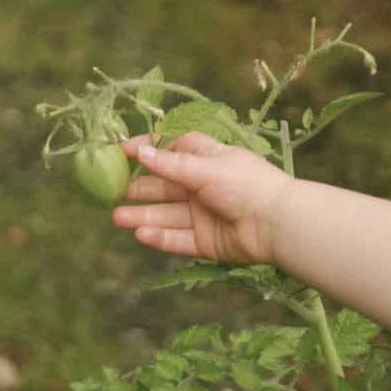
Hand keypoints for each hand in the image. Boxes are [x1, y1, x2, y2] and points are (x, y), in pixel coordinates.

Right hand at [112, 132, 292, 264]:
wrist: (276, 224)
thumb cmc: (245, 184)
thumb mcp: (205, 167)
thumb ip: (170, 164)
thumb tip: (140, 152)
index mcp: (207, 160)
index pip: (172, 149)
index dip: (149, 149)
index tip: (122, 151)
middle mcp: (203, 187)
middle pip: (165, 186)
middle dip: (140, 188)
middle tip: (114, 192)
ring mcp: (204, 216)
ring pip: (166, 215)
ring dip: (142, 216)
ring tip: (117, 218)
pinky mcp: (206, 242)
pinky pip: (177, 239)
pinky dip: (159, 237)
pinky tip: (140, 235)